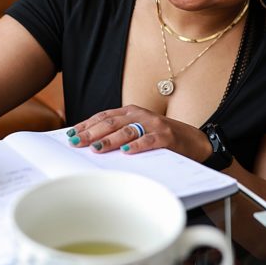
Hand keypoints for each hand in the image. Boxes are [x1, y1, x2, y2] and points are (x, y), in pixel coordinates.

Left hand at [68, 105, 212, 162]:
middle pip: (111, 122)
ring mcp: (154, 125)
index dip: (86, 125)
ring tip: (96, 148)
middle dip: (92, 133)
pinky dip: (138, 146)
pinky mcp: (167, 137)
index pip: (103, 116)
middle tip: (76, 143)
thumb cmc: (163, 139)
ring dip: (110, 139)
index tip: (69, 135)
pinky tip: (126, 152)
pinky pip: (150, 140)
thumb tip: (90, 145)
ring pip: (127, 130)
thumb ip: (119, 133)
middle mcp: (141, 115)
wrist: (195, 141)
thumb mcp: (139, 131)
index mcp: (131, 112)